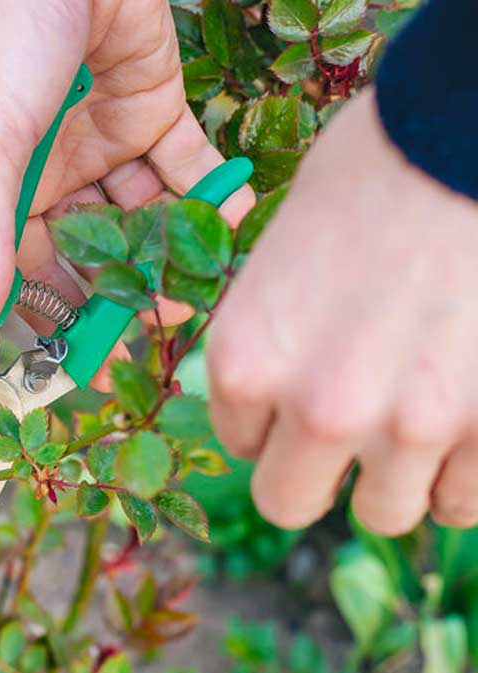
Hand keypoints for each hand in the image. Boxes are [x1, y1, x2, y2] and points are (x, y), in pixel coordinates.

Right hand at [0, 0, 255, 370]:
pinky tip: (231, 221)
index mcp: (2, 187)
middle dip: (124, 287)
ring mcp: (104, 141)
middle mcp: (52, 171)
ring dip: (169, 247)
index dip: (58, 317)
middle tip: (160, 328)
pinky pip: (184, 164)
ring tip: (200, 284)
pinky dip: (208, 191)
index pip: (30, 270)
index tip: (89, 367)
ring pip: (142, 213)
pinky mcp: (152, 109)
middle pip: (92, 248)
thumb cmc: (7, 42)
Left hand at [207, 90, 477, 534]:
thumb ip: (275, 339)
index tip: (304, 381)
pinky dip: (464, 471)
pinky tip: (467, 414)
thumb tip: (276, 393)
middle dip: (315, 472)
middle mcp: (318, 409)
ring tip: (421, 410)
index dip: (272, 416)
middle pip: (290, 501)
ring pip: (387, 511)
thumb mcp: (283, 254)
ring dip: (397, 474)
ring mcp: (413, 428)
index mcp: (246, 362)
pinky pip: (468, 501)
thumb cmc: (374, 169)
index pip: (240, 442)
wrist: (466, 137)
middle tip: (351, 427)